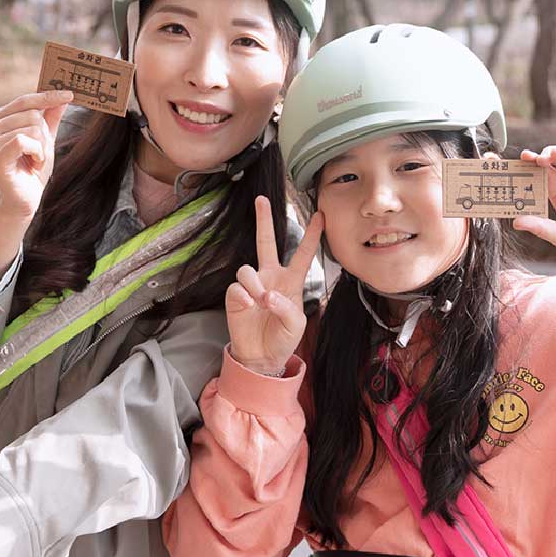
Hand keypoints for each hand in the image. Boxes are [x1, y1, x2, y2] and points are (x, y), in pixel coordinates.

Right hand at [0, 90, 72, 225]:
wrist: (26, 199)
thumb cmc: (32, 168)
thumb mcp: (46, 138)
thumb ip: (51, 117)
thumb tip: (63, 95)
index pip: (25, 101)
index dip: (47, 97)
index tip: (69, 94)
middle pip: (33, 115)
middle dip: (45, 135)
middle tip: (38, 152)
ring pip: (32, 128)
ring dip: (42, 147)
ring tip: (33, 159)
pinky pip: (24, 141)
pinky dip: (37, 153)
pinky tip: (33, 163)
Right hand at [225, 197, 323, 374]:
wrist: (262, 357)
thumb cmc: (283, 339)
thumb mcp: (296, 325)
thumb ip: (286, 307)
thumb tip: (266, 294)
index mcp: (291, 280)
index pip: (302, 253)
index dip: (312, 235)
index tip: (320, 215)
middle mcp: (271, 276)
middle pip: (266, 242)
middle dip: (264, 220)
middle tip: (262, 199)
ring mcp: (252, 285)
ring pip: (246, 268)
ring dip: (254, 284)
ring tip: (260, 301)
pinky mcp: (235, 296)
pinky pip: (236, 287)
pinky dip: (242, 296)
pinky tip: (248, 306)